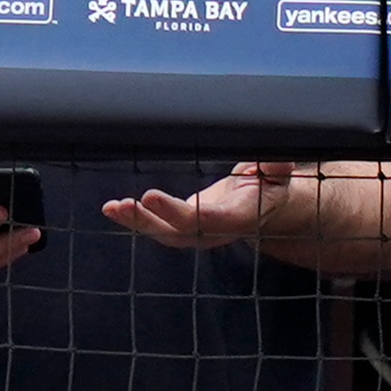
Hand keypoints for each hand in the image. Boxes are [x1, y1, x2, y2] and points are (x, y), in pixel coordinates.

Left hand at [105, 162, 295, 251]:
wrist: (266, 209)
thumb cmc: (271, 188)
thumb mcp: (279, 174)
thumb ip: (276, 166)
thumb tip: (274, 158)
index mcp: (238, 217)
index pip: (206, 219)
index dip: (177, 211)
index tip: (151, 196)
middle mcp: (214, 231)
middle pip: (178, 231)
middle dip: (150, 218)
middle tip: (126, 203)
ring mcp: (196, 233)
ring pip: (162, 233)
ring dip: (135, 221)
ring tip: (112, 207)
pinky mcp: (181, 228)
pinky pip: (155, 227)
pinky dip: (132, 219)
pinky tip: (111, 209)